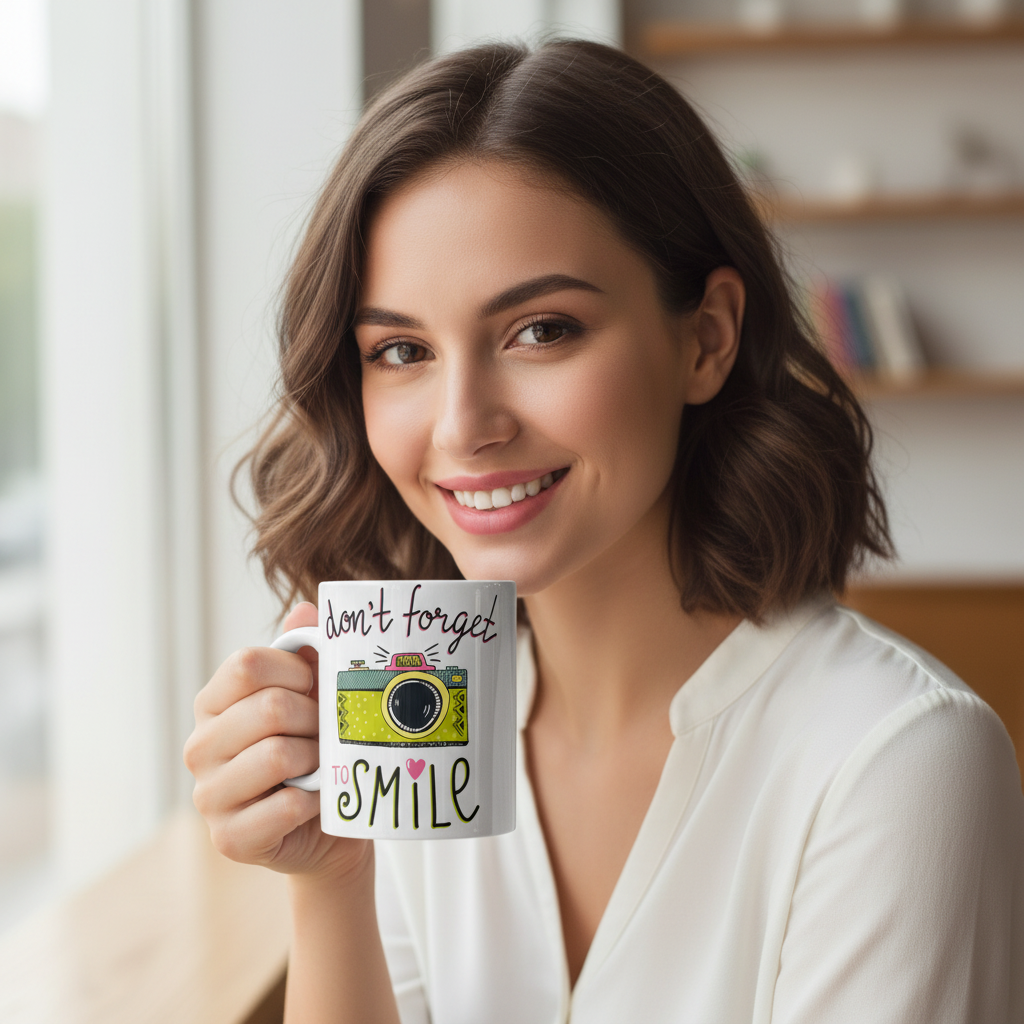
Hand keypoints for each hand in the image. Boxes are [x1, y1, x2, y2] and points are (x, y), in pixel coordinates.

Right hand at [184, 602, 370, 881]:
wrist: (328, 823)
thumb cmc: (316, 748)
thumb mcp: (313, 694)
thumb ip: (306, 652)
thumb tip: (304, 611)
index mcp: (214, 703)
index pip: (246, 664)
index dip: (296, 670)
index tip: (316, 686)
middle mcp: (200, 746)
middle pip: (269, 707)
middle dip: (314, 718)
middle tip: (327, 731)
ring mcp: (209, 795)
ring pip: (278, 755)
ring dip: (316, 758)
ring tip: (321, 763)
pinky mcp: (229, 838)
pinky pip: (284, 807)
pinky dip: (313, 801)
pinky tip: (314, 800)